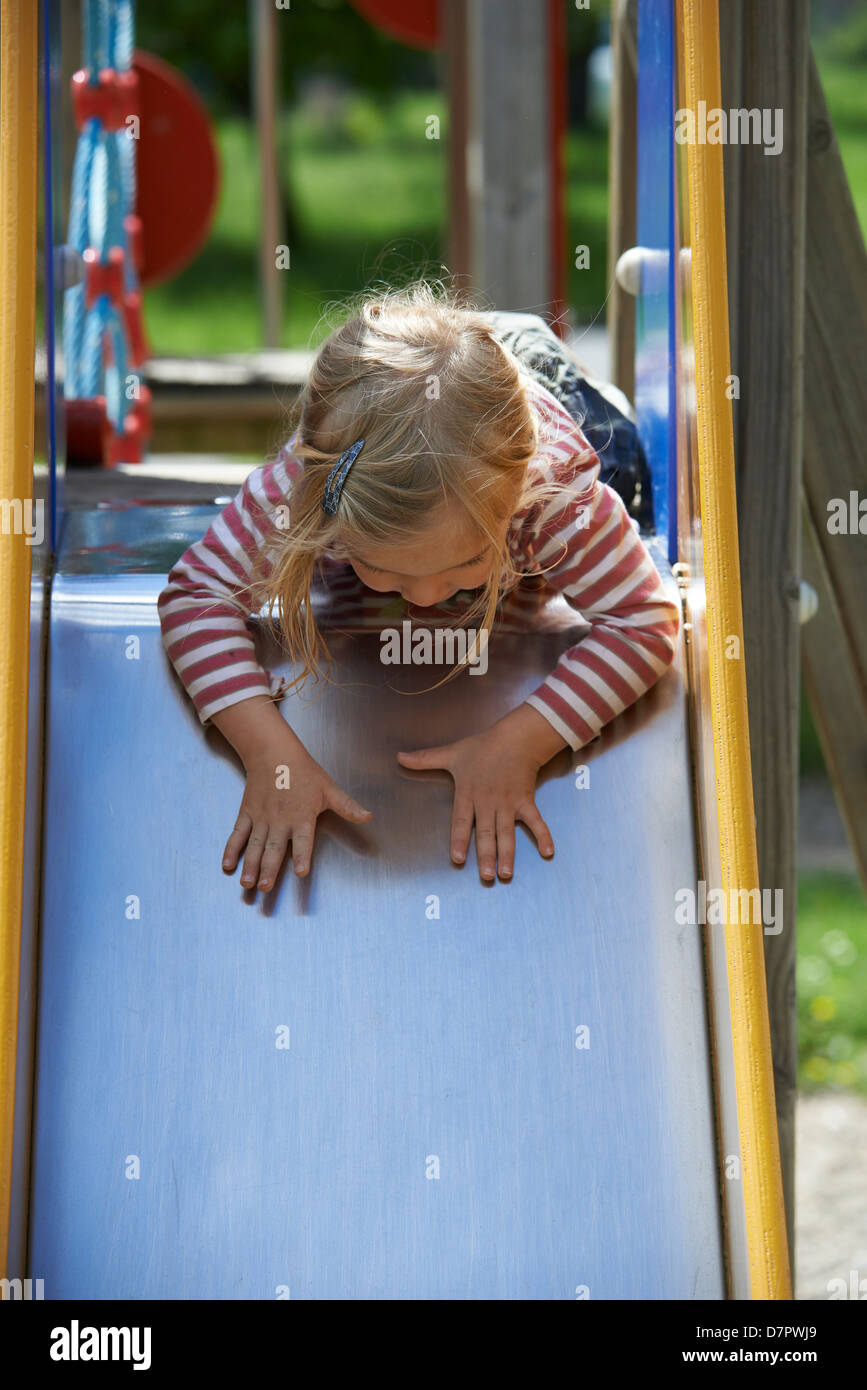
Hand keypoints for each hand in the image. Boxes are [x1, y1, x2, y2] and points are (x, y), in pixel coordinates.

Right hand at [222, 739, 372, 891]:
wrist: (273, 753)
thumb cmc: (304, 771)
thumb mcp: (329, 789)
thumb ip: (347, 807)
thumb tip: (368, 816)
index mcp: (302, 816)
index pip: (304, 840)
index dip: (303, 856)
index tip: (301, 872)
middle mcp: (280, 820)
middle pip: (275, 848)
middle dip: (269, 869)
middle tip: (266, 887)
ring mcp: (261, 818)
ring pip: (254, 845)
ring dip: (250, 865)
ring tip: (247, 883)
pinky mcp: (247, 814)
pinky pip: (238, 834)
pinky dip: (231, 849)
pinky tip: (227, 864)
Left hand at [396, 706, 563, 881]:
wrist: (515, 737)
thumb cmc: (482, 747)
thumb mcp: (451, 753)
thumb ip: (425, 759)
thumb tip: (399, 757)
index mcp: (468, 792)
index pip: (461, 820)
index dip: (458, 839)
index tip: (457, 859)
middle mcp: (487, 801)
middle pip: (485, 832)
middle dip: (486, 855)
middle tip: (485, 877)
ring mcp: (508, 802)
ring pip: (507, 832)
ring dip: (507, 853)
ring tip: (506, 873)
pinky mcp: (525, 800)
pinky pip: (536, 820)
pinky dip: (543, 835)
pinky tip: (548, 852)